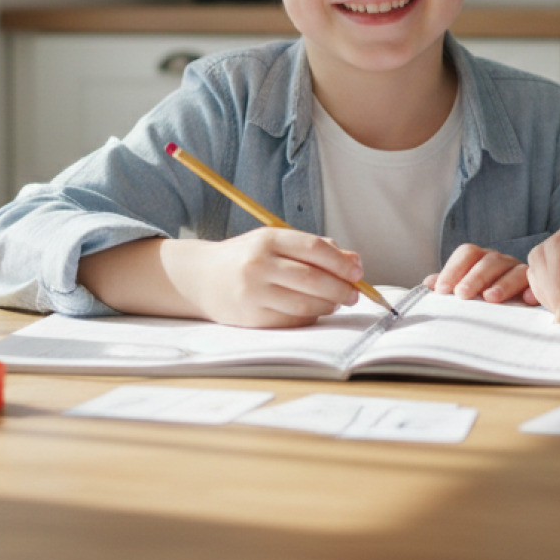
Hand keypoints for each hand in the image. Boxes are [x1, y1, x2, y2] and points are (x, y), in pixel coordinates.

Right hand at [175, 227, 365, 327]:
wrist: (202, 278)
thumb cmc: (247, 257)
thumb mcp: (276, 242)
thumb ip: (315, 248)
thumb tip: (354, 261)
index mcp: (267, 239)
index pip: (314, 249)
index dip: (341, 263)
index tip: (357, 272)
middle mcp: (259, 265)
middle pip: (312, 279)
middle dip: (340, 288)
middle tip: (354, 294)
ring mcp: (253, 293)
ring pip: (304, 303)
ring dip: (328, 305)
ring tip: (336, 302)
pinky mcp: (251, 317)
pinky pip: (291, 320)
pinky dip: (310, 316)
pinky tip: (314, 310)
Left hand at [425, 244, 535, 303]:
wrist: (513, 303)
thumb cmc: (481, 295)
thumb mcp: (463, 289)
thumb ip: (447, 284)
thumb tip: (428, 284)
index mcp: (480, 259)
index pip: (467, 253)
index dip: (453, 269)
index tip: (442, 290)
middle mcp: (500, 262)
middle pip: (488, 261)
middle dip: (475, 277)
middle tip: (463, 295)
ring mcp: (521, 272)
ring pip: (514, 271)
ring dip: (503, 284)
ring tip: (491, 298)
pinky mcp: (538, 287)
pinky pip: (538, 285)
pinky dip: (532, 291)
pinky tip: (526, 300)